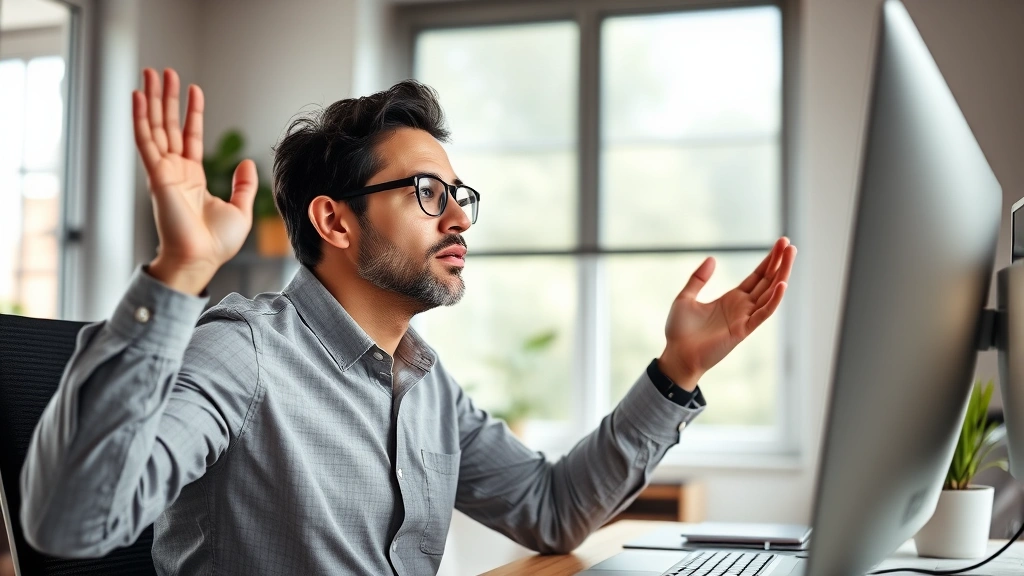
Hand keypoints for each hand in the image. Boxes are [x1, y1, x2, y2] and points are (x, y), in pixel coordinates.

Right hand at [134, 68, 256, 294]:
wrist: (201, 259)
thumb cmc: (216, 243)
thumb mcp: (240, 209)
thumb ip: (243, 184)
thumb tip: (246, 161)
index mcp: (193, 178)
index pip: (190, 137)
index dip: (191, 113)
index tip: (193, 89)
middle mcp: (175, 171)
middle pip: (168, 126)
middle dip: (166, 98)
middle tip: (164, 71)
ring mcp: (164, 172)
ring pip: (155, 127)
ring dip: (152, 99)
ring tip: (151, 72)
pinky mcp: (156, 175)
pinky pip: (146, 141)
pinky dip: (140, 118)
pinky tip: (138, 96)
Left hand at [659, 237, 796, 390]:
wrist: (677, 354)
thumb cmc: (680, 331)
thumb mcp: (685, 298)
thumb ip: (698, 279)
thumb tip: (712, 259)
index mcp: (732, 299)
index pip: (757, 276)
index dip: (769, 261)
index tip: (780, 244)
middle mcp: (743, 307)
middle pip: (767, 281)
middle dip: (779, 263)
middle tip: (790, 244)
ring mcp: (745, 318)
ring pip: (770, 294)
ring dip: (781, 275)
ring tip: (790, 256)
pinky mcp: (743, 330)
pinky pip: (763, 314)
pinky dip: (774, 301)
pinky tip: (782, 285)